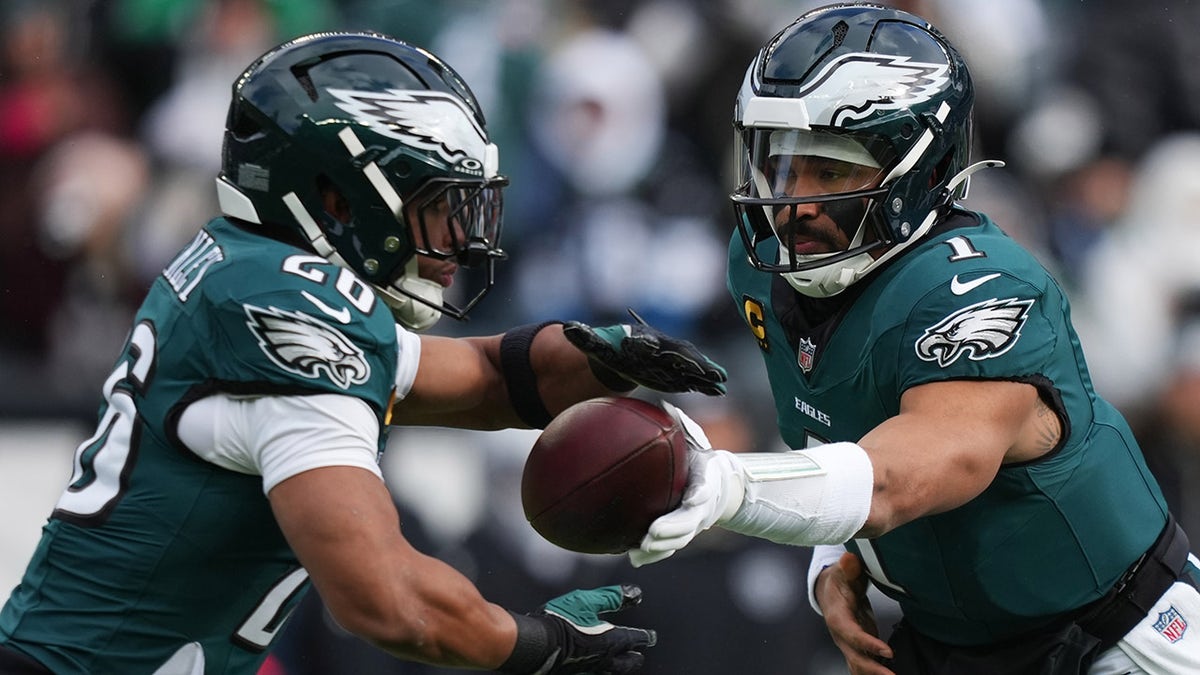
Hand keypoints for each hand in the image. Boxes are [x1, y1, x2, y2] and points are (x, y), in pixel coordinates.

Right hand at [501, 585, 656, 674]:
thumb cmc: (560, 623)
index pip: (634, 639)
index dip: (644, 637)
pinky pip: (592, 674)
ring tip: (619, 666)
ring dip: (618, 667)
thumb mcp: (588, 602)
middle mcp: (602, 660)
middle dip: (633, 659)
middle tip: (639, 657)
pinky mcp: (573, 673)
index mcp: (610, 642)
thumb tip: (634, 594)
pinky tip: (592, 668)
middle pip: (624, 663)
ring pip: (609, 671)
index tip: (651, 638)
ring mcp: (587, 669)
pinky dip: (598, 671)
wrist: (534, 645)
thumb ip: (612, 598)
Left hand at [562, 309, 726, 395]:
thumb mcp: (594, 343)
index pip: (653, 343)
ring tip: (720, 383)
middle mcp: (663, 348)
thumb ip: (582, 337)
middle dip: (694, 362)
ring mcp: (673, 360)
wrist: (624, 352)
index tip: (668, 355)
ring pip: (692, 366)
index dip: (660, 349)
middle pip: (680, 354)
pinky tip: (719, 392)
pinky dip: (706, 384)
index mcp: (644, 339)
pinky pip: (694, 378)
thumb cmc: (610, 347)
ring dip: (706, 373)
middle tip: (708, 370)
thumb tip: (566, 328)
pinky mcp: (678, 373)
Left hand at [628, 421, 744, 566]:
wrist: (722, 486)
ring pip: (680, 539)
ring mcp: (694, 524)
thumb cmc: (700, 459)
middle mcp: (702, 508)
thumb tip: (664, 404)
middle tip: (652, 534)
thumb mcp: (696, 440)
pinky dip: (654, 556)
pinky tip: (634, 559)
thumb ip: (682, 425)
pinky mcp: (683, 534)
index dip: (700, 496)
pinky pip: (669, 548)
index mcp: (707, 482)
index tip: (692, 500)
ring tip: (640, 549)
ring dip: (661, 548)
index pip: (705, 490)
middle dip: (672, 529)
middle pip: (690, 523)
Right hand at [815, 553, 894, 674]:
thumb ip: (848, 567)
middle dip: (873, 669)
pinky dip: (873, 673)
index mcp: (838, 617)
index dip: (868, 644)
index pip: (852, 634)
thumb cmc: (838, 581)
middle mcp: (841, 635)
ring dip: (873, 674)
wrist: (828, 590)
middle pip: (855, 657)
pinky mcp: (856, 646)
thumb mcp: (842, 571)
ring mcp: (847, 643)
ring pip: (858, 664)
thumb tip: (849, 560)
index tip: (887, 652)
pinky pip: (863, 664)